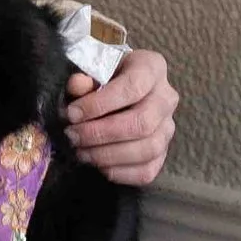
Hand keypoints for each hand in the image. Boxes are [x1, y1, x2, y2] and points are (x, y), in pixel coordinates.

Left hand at [65, 47, 178, 188]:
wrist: (114, 87)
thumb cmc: (101, 75)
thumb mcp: (90, 68)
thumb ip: (83, 77)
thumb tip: (77, 85)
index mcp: (151, 67)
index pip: (133, 87)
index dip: (100, 104)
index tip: (72, 113)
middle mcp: (167, 97)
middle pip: (142, 123)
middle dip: (101, 134)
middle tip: (73, 136)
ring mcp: (168, 127)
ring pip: (147, 149)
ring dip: (108, 155)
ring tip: (81, 152)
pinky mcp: (162, 152)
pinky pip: (148, 170)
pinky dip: (120, 173)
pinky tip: (98, 165)